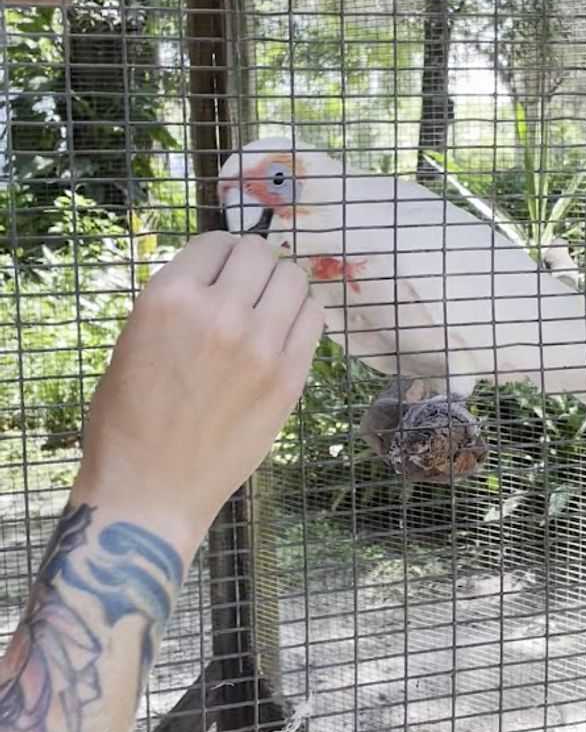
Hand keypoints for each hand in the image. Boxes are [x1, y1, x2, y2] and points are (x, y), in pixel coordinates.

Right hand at [71, 233, 323, 554]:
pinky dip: (301, 314)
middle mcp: (220, 312)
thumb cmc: (127, 420)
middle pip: (259, 253)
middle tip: (245, 288)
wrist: (151, 489)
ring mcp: (260, 345)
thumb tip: (217, 277)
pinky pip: (313, 318)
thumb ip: (177, 303)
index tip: (219, 272)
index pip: (215, 242)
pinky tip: (284, 331)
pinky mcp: (289, 377)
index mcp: (170, 298)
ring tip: (268, 307)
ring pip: (293, 278)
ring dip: (281, 285)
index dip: (218, 256)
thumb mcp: (133, 340)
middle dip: (251, 265)